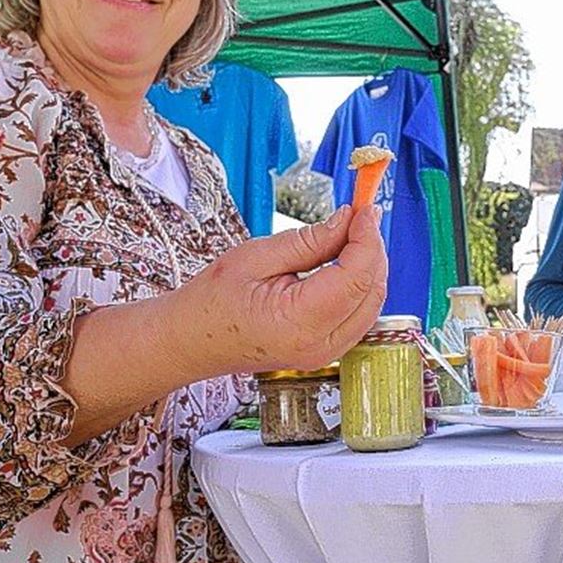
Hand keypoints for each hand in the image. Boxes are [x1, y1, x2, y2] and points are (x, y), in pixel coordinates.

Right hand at [171, 204, 387, 373]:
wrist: (190, 341)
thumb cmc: (211, 301)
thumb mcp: (256, 257)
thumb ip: (309, 241)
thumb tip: (348, 220)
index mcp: (299, 323)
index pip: (356, 276)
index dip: (368, 238)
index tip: (365, 208)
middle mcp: (320, 345)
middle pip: (371, 290)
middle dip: (372, 249)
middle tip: (359, 215)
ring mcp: (325, 353)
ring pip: (371, 303)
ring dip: (369, 266)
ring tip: (351, 234)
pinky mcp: (326, 351)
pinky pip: (359, 314)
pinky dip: (360, 284)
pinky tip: (346, 260)